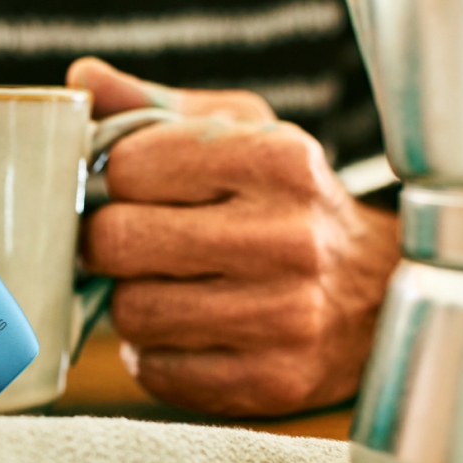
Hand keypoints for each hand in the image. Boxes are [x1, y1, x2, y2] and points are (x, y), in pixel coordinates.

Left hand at [69, 58, 399, 416]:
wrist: (382, 293)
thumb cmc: (289, 202)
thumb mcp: (242, 132)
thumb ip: (154, 107)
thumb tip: (80, 80)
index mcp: (278, 159)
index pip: (130, 166)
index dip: (109, 178)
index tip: (121, 187)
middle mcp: (290, 238)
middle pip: (119, 241)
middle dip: (104, 242)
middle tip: (122, 241)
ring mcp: (286, 317)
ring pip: (132, 312)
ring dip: (130, 300)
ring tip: (164, 285)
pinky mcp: (274, 381)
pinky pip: (156, 371)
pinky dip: (154, 352)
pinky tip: (188, 329)